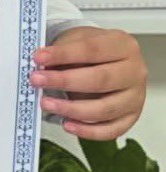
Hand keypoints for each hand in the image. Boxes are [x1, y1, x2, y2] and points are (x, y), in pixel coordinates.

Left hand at [29, 27, 147, 140]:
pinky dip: (88, 131)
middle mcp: (134, 71)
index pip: (92, 49)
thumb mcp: (76, 41)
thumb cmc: (90, 51)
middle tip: (36, 80)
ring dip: (72, 109)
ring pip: (106, 108)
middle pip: (101, 80)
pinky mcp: (131, 117)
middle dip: (65, 81)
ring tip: (46, 103)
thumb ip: (62, 53)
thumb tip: (39, 67)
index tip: (39, 57)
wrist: (107, 59)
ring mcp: (135, 96)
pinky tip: (67, 124)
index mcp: (123, 45)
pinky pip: (112, 130)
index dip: (64, 54)